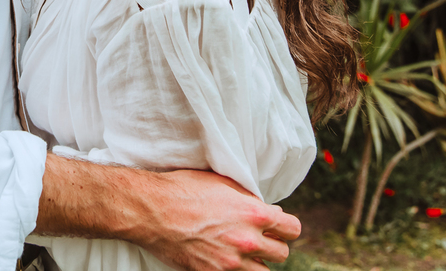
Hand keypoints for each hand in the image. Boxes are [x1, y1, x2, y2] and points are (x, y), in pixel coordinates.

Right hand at [136, 169, 299, 270]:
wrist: (152, 210)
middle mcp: (247, 240)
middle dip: (272, 245)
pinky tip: (224, 259)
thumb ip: (249, 199)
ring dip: (256, 262)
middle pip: (282, 254)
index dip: (285, 227)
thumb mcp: (222, 183)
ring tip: (242, 252)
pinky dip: (235, 270)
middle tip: (258, 237)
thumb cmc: (184, 189)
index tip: (276, 225)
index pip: (292, 229)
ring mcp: (230, 262)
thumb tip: (268, 210)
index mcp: (253, 213)